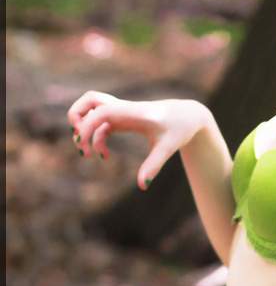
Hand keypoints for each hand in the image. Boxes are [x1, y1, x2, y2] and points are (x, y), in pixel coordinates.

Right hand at [67, 91, 210, 189]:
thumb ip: (154, 165)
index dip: (87, 126)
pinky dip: (97, 138)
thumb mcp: (168, 148)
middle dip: (76, 118)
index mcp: (133, 112)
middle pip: (89, 99)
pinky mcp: (123, 120)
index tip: (85, 147)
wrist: (189, 116)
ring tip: (87, 152)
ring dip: (83, 127)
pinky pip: (101, 125)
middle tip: (79, 141)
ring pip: (92, 109)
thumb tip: (143, 186)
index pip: (101, 110)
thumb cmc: (180, 129)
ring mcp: (122, 113)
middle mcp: (124, 109)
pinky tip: (105, 156)